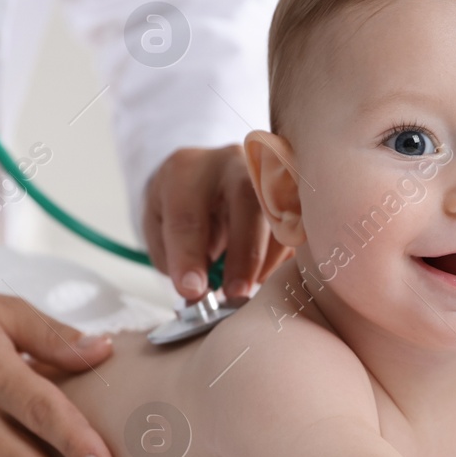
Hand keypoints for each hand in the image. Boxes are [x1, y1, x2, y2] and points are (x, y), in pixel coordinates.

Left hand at [142, 144, 291, 302]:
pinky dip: (281, 258)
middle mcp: (229, 162)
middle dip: (244, 252)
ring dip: (266, 259)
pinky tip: (261, 275)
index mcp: (185, 170)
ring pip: (279, 211)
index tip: (192, 291)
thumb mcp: (159, 227)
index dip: (189, 256)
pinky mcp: (288, 190)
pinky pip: (295, 225)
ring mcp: (264, 172)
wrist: (201, 177)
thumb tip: (200, 293)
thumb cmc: (178, 205)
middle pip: (247, 200)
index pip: (187, 214)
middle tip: (235, 292)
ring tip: (246, 288)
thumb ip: (173, 258)